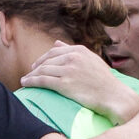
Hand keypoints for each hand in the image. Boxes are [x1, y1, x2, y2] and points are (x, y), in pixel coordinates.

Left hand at [23, 42, 138, 124]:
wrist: (114, 96)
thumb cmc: (105, 81)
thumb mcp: (91, 60)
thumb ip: (74, 51)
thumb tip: (56, 42)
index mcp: (79, 50)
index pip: (55, 51)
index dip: (44, 58)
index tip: (37, 65)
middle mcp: (73, 57)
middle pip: (47, 60)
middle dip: (36, 67)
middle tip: (30, 73)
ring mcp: (68, 70)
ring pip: (42, 70)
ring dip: (31, 75)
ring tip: (24, 80)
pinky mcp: (64, 84)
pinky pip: (42, 80)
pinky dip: (31, 81)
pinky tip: (25, 84)